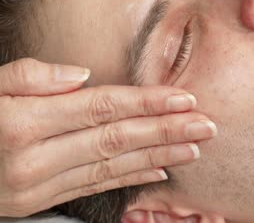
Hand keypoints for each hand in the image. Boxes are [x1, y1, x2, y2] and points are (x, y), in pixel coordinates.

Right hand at [0, 59, 216, 216]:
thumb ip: (30, 77)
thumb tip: (83, 76)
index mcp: (22, 122)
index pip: (102, 108)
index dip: (147, 103)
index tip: (185, 98)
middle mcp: (34, 157)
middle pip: (116, 139)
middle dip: (166, 131)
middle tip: (207, 125)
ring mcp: (37, 185)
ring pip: (112, 166)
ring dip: (159, 156)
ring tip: (195, 147)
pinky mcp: (38, 202)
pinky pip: (94, 187)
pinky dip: (131, 178)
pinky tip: (160, 170)